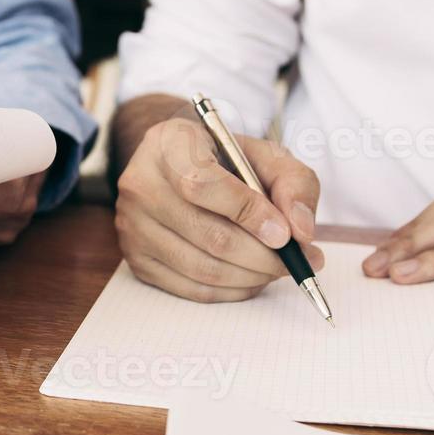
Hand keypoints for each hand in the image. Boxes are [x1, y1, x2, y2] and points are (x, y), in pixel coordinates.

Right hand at [115, 117, 323, 302]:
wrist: (179, 167)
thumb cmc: (225, 160)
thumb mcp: (265, 154)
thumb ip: (292, 183)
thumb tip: (300, 231)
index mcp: (168, 143)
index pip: (202, 186)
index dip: (248, 214)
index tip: (286, 234)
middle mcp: (140, 184)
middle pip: (207, 234)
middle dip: (262, 255)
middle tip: (296, 260)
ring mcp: (132, 226)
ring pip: (202, 268)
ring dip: (252, 276)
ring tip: (278, 267)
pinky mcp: (137, 260)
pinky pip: (192, 289)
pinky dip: (232, 290)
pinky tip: (252, 277)